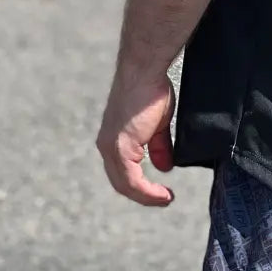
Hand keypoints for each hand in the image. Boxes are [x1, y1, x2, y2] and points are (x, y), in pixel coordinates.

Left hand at [96, 71, 175, 206]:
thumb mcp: (158, 123)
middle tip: (163, 198)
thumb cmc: (151, 89)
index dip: (141, 185)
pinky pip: (132, 180)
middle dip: (143, 195)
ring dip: (146, 196)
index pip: (123, 171)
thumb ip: (158, 145)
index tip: (161, 191)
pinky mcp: (119, 147)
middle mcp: (107, 146)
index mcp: (114, 139)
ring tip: (165, 199)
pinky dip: (147, 192)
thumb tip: (164, 166)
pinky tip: (162, 194)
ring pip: (125, 185)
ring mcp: (111, 148)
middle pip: (121, 182)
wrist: (144, 71)